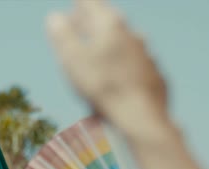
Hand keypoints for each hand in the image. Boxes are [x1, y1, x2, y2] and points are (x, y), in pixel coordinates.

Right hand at [47, 0, 170, 140]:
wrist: (141, 117)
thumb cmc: (103, 87)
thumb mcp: (73, 60)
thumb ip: (62, 36)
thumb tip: (54, 17)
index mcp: (110, 27)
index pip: (92, 4)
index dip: (81, 3)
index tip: (75, 2)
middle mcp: (132, 35)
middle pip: (110, 20)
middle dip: (92, 18)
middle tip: (80, 18)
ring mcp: (146, 54)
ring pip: (125, 39)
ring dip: (109, 39)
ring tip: (98, 44)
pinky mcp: (153, 73)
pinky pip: (135, 60)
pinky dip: (123, 60)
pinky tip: (118, 71)